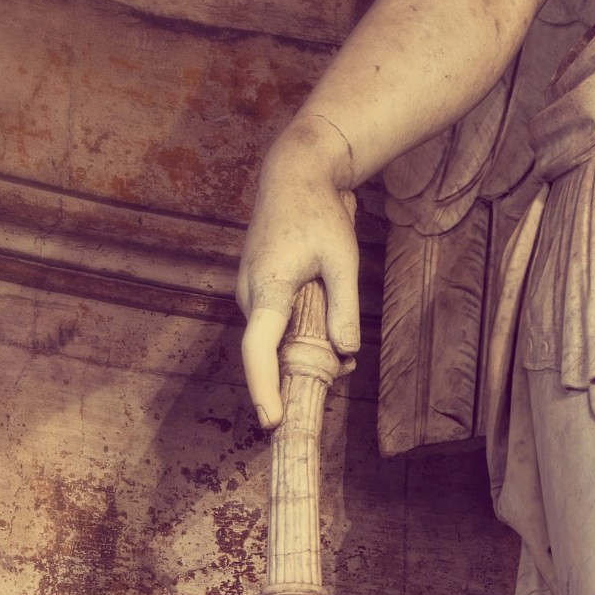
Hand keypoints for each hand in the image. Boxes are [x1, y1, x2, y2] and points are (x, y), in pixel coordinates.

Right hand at [236, 112, 361, 430]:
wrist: (294, 173)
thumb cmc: (319, 212)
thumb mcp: (343, 259)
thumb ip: (344, 308)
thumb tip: (344, 353)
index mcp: (267, 288)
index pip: (258, 350)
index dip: (264, 389)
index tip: (272, 421)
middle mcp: (250, 294)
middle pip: (269, 352)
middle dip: (300, 372)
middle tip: (341, 374)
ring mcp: (250, 292)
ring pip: (274, 340)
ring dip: (304, 351)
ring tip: (341, 350)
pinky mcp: (258, 289)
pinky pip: (276, 325)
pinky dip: (300, 335)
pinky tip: (328, 330)